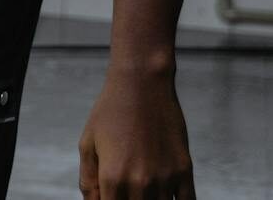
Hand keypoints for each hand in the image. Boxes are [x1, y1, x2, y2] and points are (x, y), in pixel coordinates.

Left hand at [78, 69, 194, 198]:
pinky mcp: (184, 171)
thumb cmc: (109, 112)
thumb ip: (88, 181)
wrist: (142, 84)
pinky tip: (164, 197)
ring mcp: (165, 179)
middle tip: (126, 190)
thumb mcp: (87, 144)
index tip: (108, 197)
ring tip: (141, 190)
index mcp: (112, 177)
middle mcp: (140, 183)